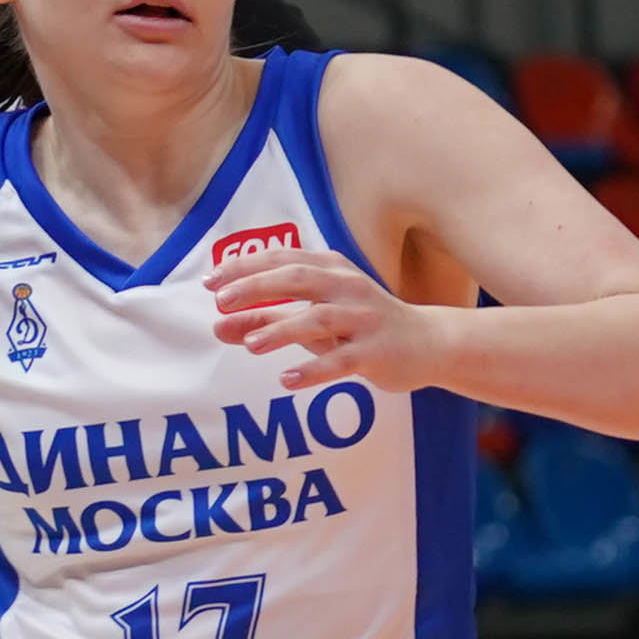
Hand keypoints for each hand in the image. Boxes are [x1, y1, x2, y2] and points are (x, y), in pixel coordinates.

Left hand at [206, 247, 440, 393]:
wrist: (427, 344)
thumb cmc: (361, 326)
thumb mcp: (313, 319)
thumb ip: (266, 319)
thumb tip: (217, 326)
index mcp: (330, 269)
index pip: (282, 258)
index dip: (244, 266)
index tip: (210, 281)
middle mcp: (346, 287)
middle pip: (297, 278)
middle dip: (257, 287)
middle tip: (222, 302)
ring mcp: (363, 318)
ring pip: (318, 318)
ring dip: (282, 328)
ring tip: (251, 344)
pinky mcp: (376, 351)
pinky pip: (341, 360)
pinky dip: (313, 370)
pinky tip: (287, 380)